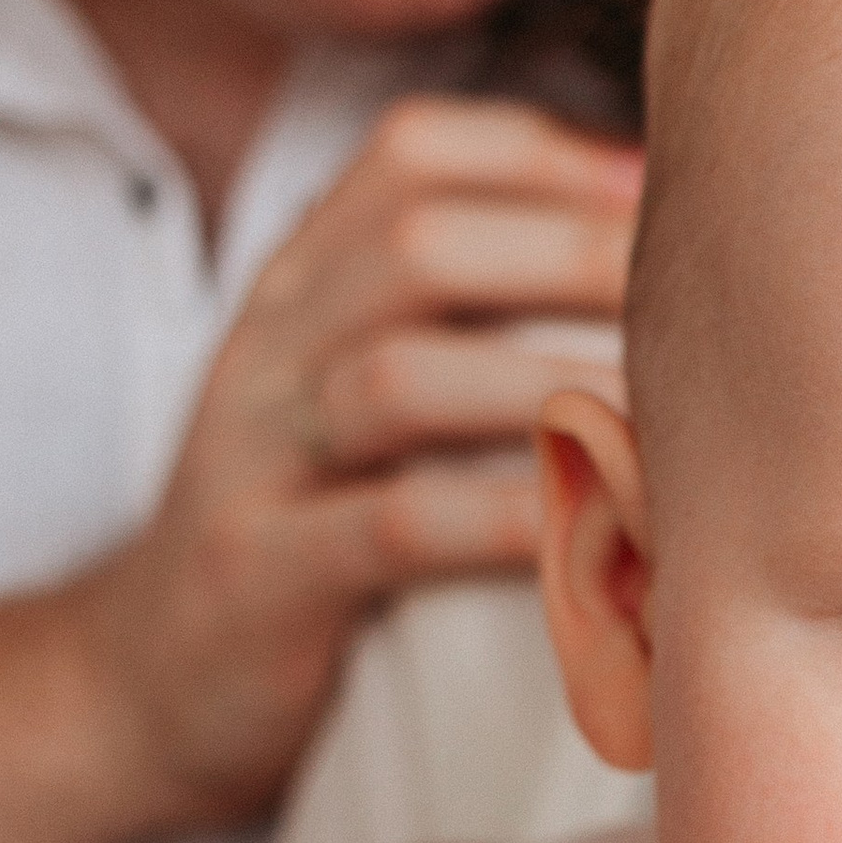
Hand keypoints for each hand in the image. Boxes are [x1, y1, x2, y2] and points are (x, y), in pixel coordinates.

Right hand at [74, 97, 640, 826]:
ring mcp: (252, 461)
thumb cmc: (309, 536)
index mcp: (297, 287)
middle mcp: (267, 350)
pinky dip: (507, 518)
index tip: (660, 187)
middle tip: (699, 294)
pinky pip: (394, 526)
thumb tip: (647, 255)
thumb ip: (462, 322)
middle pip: (416, 245)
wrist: (141, 687)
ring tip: (666, 411)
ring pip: (400, 375)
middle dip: (570, 253)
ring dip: (549, 383)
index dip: (542, 155)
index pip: (410, 155)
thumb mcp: (358, 404)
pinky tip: (598, 528)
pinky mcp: (260, 576)